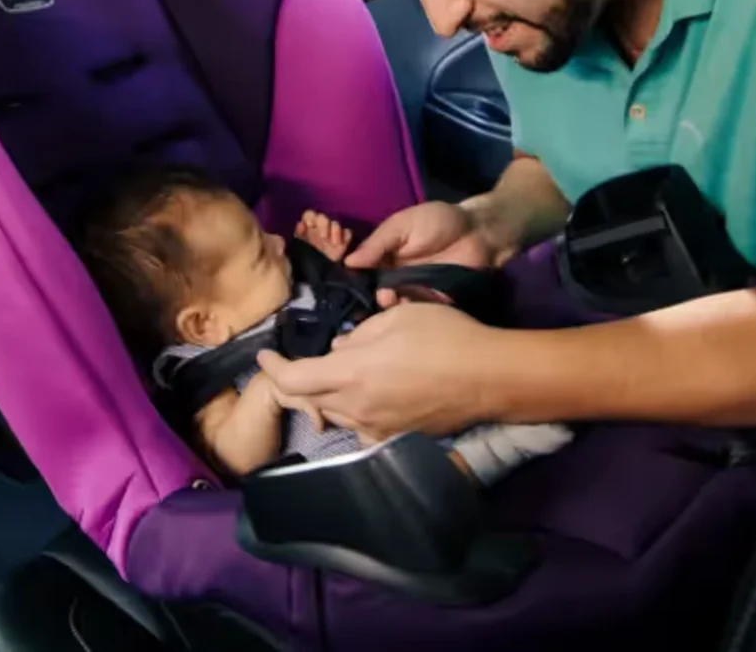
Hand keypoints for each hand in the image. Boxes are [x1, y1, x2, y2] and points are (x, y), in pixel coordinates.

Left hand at [255, 303, 501, 438]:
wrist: (491, 377)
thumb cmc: (445, 337)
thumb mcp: (395, 318)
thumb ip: (358, 335)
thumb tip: (340, 351)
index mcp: (350, 374)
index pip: (293, 379)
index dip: (273, 368)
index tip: (264, 356)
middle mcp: (357, 408)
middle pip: (309, 401)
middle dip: (296, 383)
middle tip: (295, 364)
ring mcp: (377, 428)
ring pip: (334, 415)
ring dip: (325, 397)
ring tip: (334, 376)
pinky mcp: (396, 437)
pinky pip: (361, 427)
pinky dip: (353, 411)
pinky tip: (365, 397)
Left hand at [293, 210, 353, 262]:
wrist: (320, 284)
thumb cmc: (305, 268)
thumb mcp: (296, 251)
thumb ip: (297, 237)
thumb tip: (300, 224)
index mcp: (306, 232)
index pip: (309, 215)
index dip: (310, 218)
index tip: (309, 225)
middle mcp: (318, 232)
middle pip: (322, 217)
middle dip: (323, 224)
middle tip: (323, 236)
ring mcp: (331, 238)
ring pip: (335, 224)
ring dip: (334, 230)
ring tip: (333, 242)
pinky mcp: (343, 246)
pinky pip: (347, 234)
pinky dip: (345, 236)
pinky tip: (341, 244)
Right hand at [346, 201, 511, 307]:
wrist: (480, 232)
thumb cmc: (439, 221)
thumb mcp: (404, 225)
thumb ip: (378, 242)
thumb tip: (347, 262)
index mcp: (385, 260)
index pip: (363, 277)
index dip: (356, 285)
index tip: (353, 290)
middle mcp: (397, 280)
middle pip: (378, 297)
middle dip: (378, 300)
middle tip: (385, 296)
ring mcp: (416, 295)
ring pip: (398, 310)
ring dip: (396, 310)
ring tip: (401, 303)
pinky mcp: (435, 306)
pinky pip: (421, 316)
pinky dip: (416, 318)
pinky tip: (416, 314)